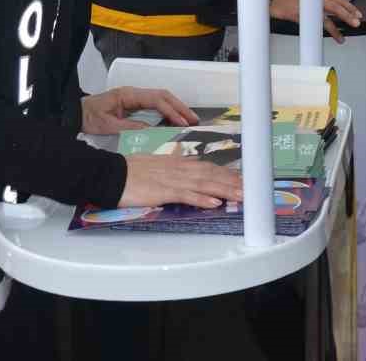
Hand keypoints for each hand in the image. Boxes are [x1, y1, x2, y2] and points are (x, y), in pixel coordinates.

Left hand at [82, 86, 197, 134]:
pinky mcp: (133, 104)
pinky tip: (174, 121)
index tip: (182, 123)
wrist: (75, 114)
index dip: (171, 111)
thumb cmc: (89, 117)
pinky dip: (167, 111)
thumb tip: (153, 132)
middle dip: (180, 107)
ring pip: (161, 99)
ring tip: (189, 120)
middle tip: (194, 119)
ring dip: (176, 108)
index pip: (156, 100)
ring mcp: (134, 97)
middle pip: (163, 95)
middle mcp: (134, 93)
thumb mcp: (108, 125)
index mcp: (128, 94)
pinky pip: (155, 105)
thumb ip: (131, 128)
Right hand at [117, 154, 242, 209]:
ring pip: (205, 184)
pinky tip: (215, 203)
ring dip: (226, 190)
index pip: (208, 167)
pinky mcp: (164, 191)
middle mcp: (179, 168)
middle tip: (253, 188)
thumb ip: (173, 171)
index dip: (226, 173)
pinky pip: (187, 195)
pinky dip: (203, 199)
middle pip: (212, 174)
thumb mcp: (156, 167)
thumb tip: (187, 175)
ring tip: (243, 196)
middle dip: (233, 182)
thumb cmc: (130, 171)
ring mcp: (173, 179)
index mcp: (178, 163)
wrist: (111, 173)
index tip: (242, 179)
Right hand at [269, 0, 362, 43]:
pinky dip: (329, 30)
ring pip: (330, 13)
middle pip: (337, 4)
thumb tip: (325, 10)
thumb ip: (315, 0)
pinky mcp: (302, 13)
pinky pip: (319, 22)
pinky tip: (335, 37)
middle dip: (349, 13)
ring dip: (341, 23)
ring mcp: (309, 4)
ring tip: (347, 33)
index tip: (357, 13)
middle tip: (358, 22)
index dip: (348, 5)